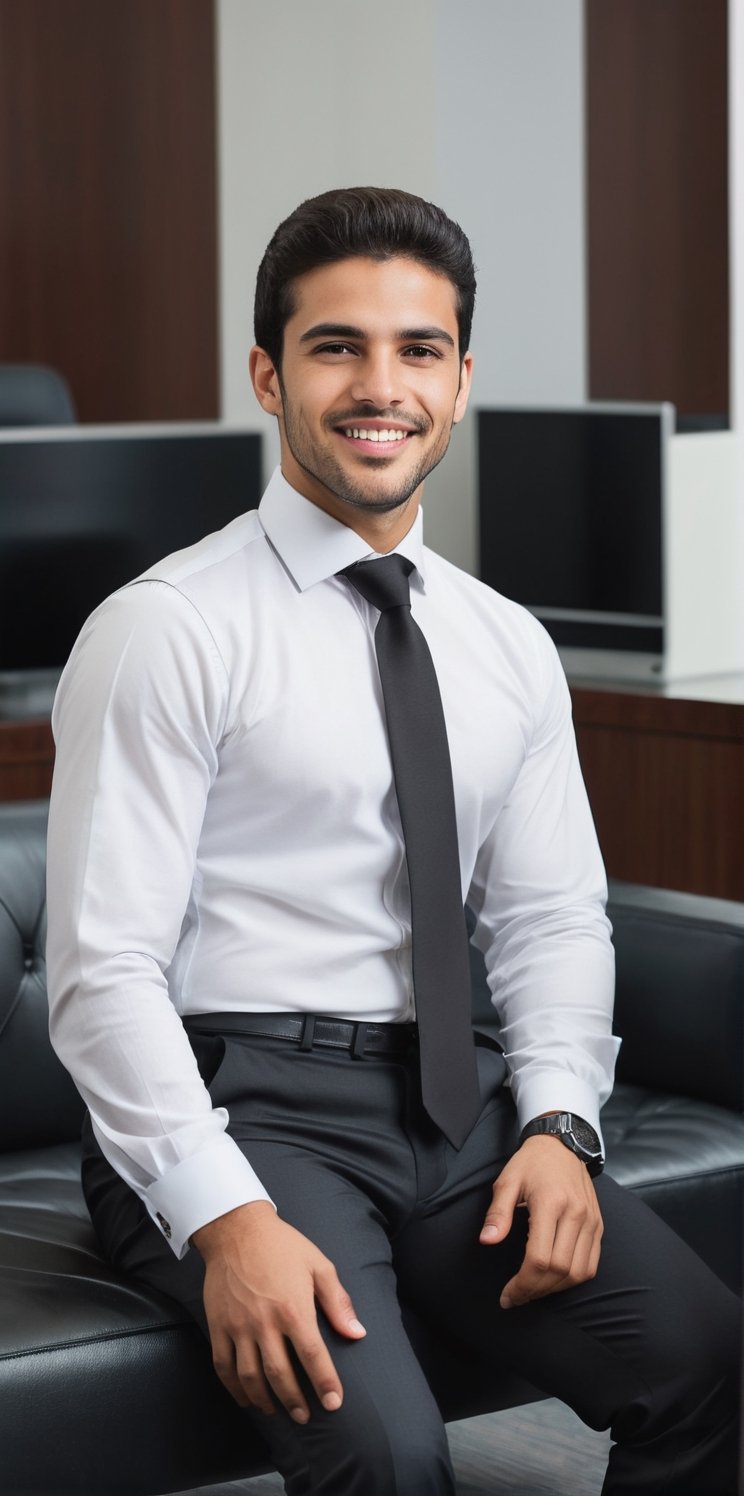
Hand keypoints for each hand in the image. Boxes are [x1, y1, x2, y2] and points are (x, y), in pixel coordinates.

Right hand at [191, 1201, 365, 1421]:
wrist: (236, 1229)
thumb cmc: (282, 1246)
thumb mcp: (318, 1265)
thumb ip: (338, 1302)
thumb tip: (357, 1333)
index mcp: (293, 1308)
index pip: (313, 1356)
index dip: (325, 1383)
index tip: (334, 1403)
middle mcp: (264, 1322)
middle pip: (280, 1374)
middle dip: (296, 1401)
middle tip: (306, 1416)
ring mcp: (238, 1327)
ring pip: (250, 1377)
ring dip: (265, 1400)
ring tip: (278, 1412)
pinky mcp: (218, 1326)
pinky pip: (223, 1367)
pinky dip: (234, 1389)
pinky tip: (246, 1398)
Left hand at [479, 1136, 602, 1308]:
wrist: (562, 1144)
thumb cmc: (531, 1162)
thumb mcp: (507, 1180)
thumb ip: (497, 1212)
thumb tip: (487, 1241)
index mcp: (551, 1203)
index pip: (539, 1258)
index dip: (522, 1284)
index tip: (507, 1295)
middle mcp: (576, 1214)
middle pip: (559, 1270)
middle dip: (535, 1291)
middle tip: (516, 1297)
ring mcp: (591, 1221)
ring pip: (578, 1272)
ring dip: (554, 1289)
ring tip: (532, 1290)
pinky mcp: (599, 1225)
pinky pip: (591, 1265)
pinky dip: (573, 1279)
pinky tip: (553, 1280)